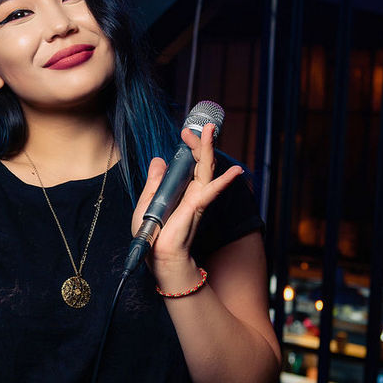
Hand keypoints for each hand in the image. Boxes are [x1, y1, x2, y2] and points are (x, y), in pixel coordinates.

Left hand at [131, 123, 242, 288]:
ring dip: (208, 149)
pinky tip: (235, 172)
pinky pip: (211, 191)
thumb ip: (155, 181)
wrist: (158, 256)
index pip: (188, 163)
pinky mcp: (196, 207)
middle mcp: (192, 192)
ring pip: (206, 169)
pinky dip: (224, 181)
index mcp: (180, 189)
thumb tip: (158, 160)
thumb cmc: (153, 234)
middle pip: (200, 162)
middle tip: (199, 125)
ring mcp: (197, 198)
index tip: (185, 132)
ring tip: (210, 130)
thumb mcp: (147, 201)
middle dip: (200, 142)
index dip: (189, 146)